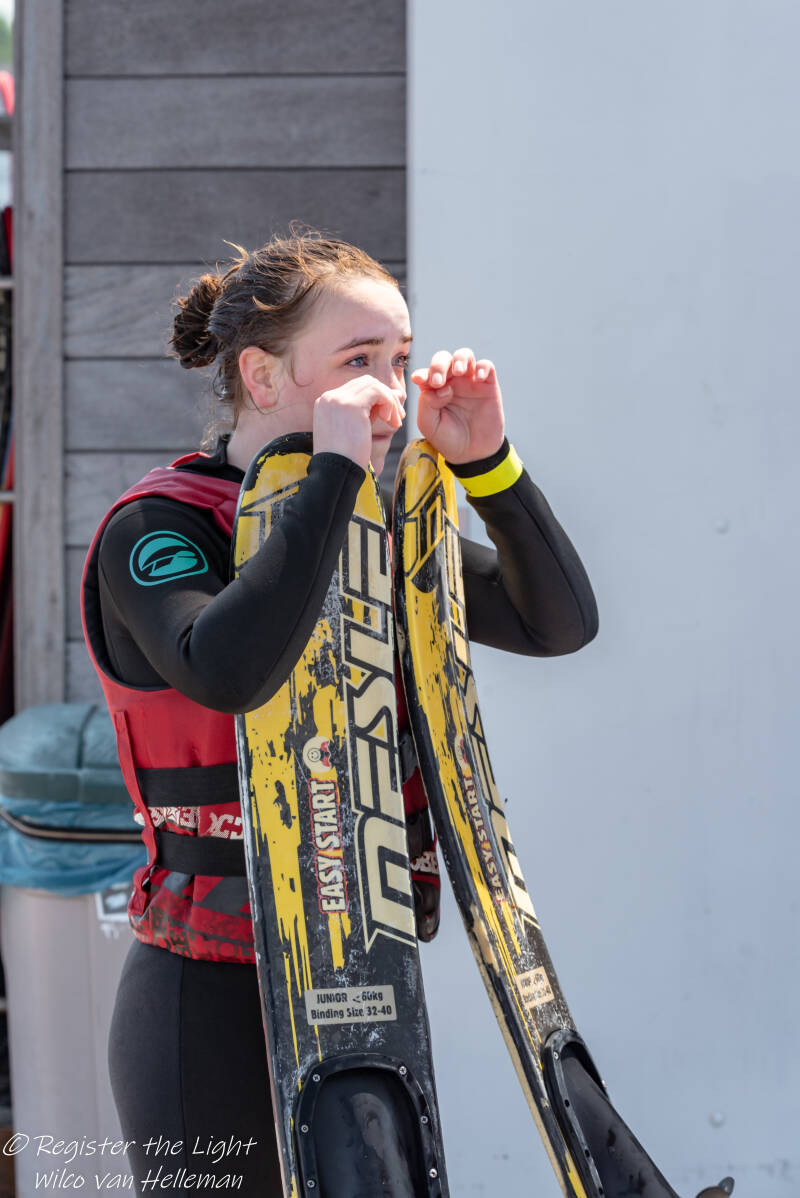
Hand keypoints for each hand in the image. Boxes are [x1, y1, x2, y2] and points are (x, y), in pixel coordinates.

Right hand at [313, 375, 404, 470]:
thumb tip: (391, 397)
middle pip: (365, 382)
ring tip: (395, 422)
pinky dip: (389, 403)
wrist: (335, 473)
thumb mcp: (355, 430)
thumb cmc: (345, 459)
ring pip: (373, 385)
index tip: (388, 417)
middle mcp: (329, 397)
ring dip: (389, 401)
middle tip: (396, 419)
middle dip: (385, 397)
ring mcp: (339, 399)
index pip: (356, 388)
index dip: (376, 399)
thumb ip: (369, 411)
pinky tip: (391, 421)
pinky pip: (378, 392)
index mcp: (326, 403)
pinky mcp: (351, 405)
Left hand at [411, 348, 503, 463]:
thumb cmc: (448, 438)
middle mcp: (450, 381)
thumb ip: (427, 404)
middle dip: (439, 365)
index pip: (426, 373)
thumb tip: (440, 388)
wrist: (472, 453)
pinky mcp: (488, 385)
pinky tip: (478, 377)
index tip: (420, 380)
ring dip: (460, 359)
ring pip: (465, 355)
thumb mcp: (429, 425)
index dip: (423, 373)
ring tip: (459, 371)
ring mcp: (469, 382)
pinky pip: (487, 366)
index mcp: (433, 389)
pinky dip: (483, 367)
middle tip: (438, 381)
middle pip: (444, 359)